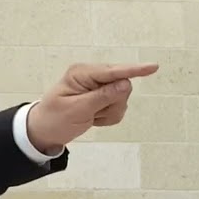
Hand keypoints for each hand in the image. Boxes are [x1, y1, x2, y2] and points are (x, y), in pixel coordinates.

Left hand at [26, 62, 158, 153]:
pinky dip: (108, 117)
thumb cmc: (54, 119)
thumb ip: (101, 97)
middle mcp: (92, 76)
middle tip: (92, 114)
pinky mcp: (104, 97)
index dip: (134, 70)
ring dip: (109, 112)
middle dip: (112, 103)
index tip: (153, 67)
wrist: (45, 131)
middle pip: (122, 85)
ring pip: (122, 98)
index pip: (112, 71)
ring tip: (89, 116)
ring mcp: (99, 86)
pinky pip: (118, 108)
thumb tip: (126, 84)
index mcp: (81, 73)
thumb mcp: (76, 110)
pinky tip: (93, 119)